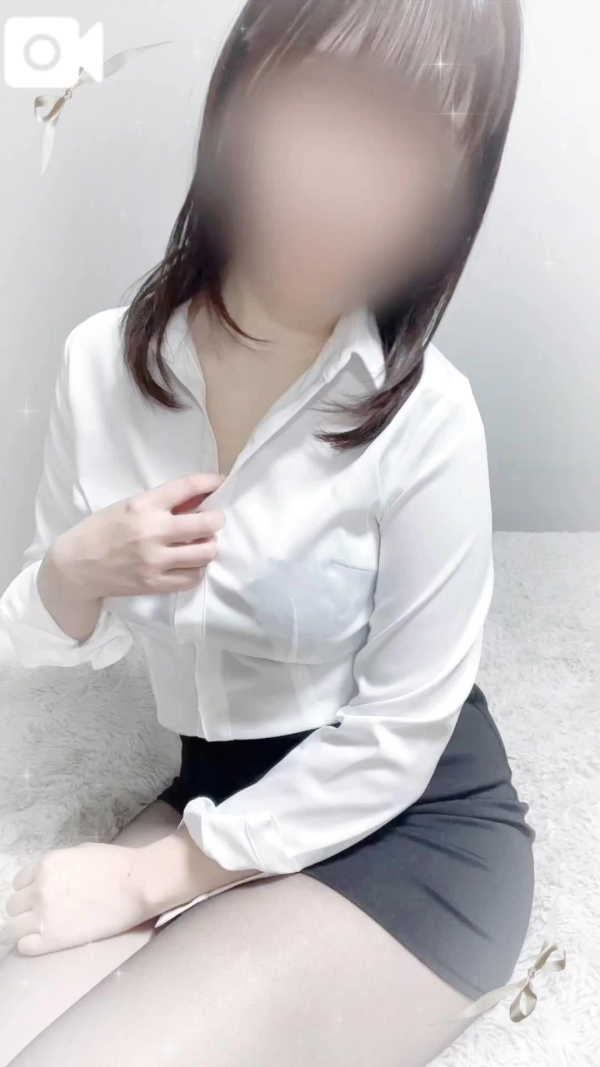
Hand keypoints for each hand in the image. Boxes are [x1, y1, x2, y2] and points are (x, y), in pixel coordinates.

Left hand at [5, 841, 155, 955]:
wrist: (137, 884)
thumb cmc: (116, 864)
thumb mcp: (81, 853)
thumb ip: (59, 866)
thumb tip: (52, 877)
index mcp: (46, 865)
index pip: (19, 882)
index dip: (30, 889)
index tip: (41, 896)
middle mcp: (39, 888)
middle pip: (14, 906)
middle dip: (27, 908)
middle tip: (45, 913)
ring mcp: (44, 914)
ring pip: (15, 927)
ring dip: (27, 927)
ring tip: (46, 928)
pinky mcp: (54, 938)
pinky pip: (24, 946)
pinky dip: (31, 944)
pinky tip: (46, 940)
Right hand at [50, 471, 226, 603]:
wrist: (76, 566)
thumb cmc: (102, 531)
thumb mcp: (128, 507)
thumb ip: (162, 503)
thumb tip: (199, 499)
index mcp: (142, 505)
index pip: (187, 486)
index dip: (212, 482)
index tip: (222, 481)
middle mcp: (151, 531)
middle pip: (207, 523)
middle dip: (217, 519)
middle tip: (214, 520)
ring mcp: (154, 560)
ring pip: (205, 553)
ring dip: (209, 546)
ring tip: (202, 544)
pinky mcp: (154, 583)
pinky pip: (192, 578)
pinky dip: (196, 569)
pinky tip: (190, 564)